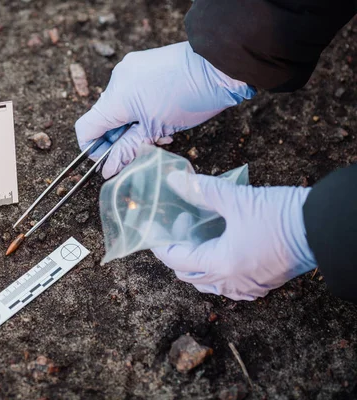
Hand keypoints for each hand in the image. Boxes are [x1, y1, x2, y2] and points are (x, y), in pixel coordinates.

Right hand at [75, 41, 255, 178]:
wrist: (220, 65)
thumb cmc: (191, 97)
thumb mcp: (156, 130)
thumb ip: (127, 150)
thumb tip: (108, 169)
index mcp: (116, 98)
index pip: (86, 128)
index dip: (93, 148)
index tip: (108, 159)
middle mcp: (117, 79)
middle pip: (104, 117)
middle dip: (119, 137)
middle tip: (142, 147)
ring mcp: (130, 68)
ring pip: (119, 106)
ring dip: (132, 124)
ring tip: (159, 131)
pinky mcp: (142, 63)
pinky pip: (131, 91)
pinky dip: (140, 108)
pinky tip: (161, 115)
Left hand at [151, 171, 316, 300]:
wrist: (322, 227)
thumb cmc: (280, 214)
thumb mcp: (237, 199)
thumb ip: (202, 190)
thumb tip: (175, 180)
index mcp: (221, 264)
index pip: (177, 260)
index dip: (162, 244)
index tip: (157, 230)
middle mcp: (232, 282)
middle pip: (189, 275)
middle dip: (178, 253)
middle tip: (181, 228)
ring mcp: (248, 287)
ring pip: (210, 283)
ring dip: (198, 264)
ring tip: (198, 238)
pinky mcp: (263, 285)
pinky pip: (231, 286)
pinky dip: (219, 272)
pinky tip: (222, 252)